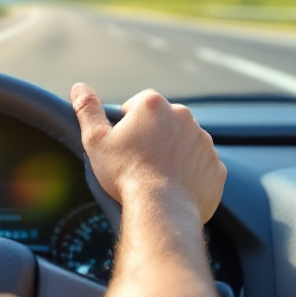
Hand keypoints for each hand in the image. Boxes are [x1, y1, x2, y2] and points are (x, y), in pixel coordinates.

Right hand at [72, 82, 224, 221]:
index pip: (138, 105)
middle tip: (138, 162)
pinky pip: (201, 165)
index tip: (123, 144)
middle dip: (153, 136)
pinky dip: (190, 173)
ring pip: (184, 142)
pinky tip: (175, 187)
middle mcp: (184, 117)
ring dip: (173, 153)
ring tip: (157, 176)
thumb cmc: (125, 174)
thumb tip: (79, 87)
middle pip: (163, 122)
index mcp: (154, 105)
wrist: (161, 210)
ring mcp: (204, 142)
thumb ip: (87, 109)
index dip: (127, 124)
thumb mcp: (96, 141)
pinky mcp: (216, 166)